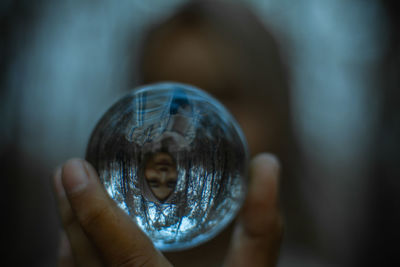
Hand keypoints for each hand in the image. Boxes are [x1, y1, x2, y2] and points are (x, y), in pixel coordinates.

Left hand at [52, 153, 282, 265]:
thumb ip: (261, 229)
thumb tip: (268, 162)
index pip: (128, 260)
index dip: (97, 214)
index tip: (75, 169)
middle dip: (72, 214)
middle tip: (66, 171)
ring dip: (69, 235)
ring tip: (64, 192)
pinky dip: (74, 261)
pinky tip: (73, 240)